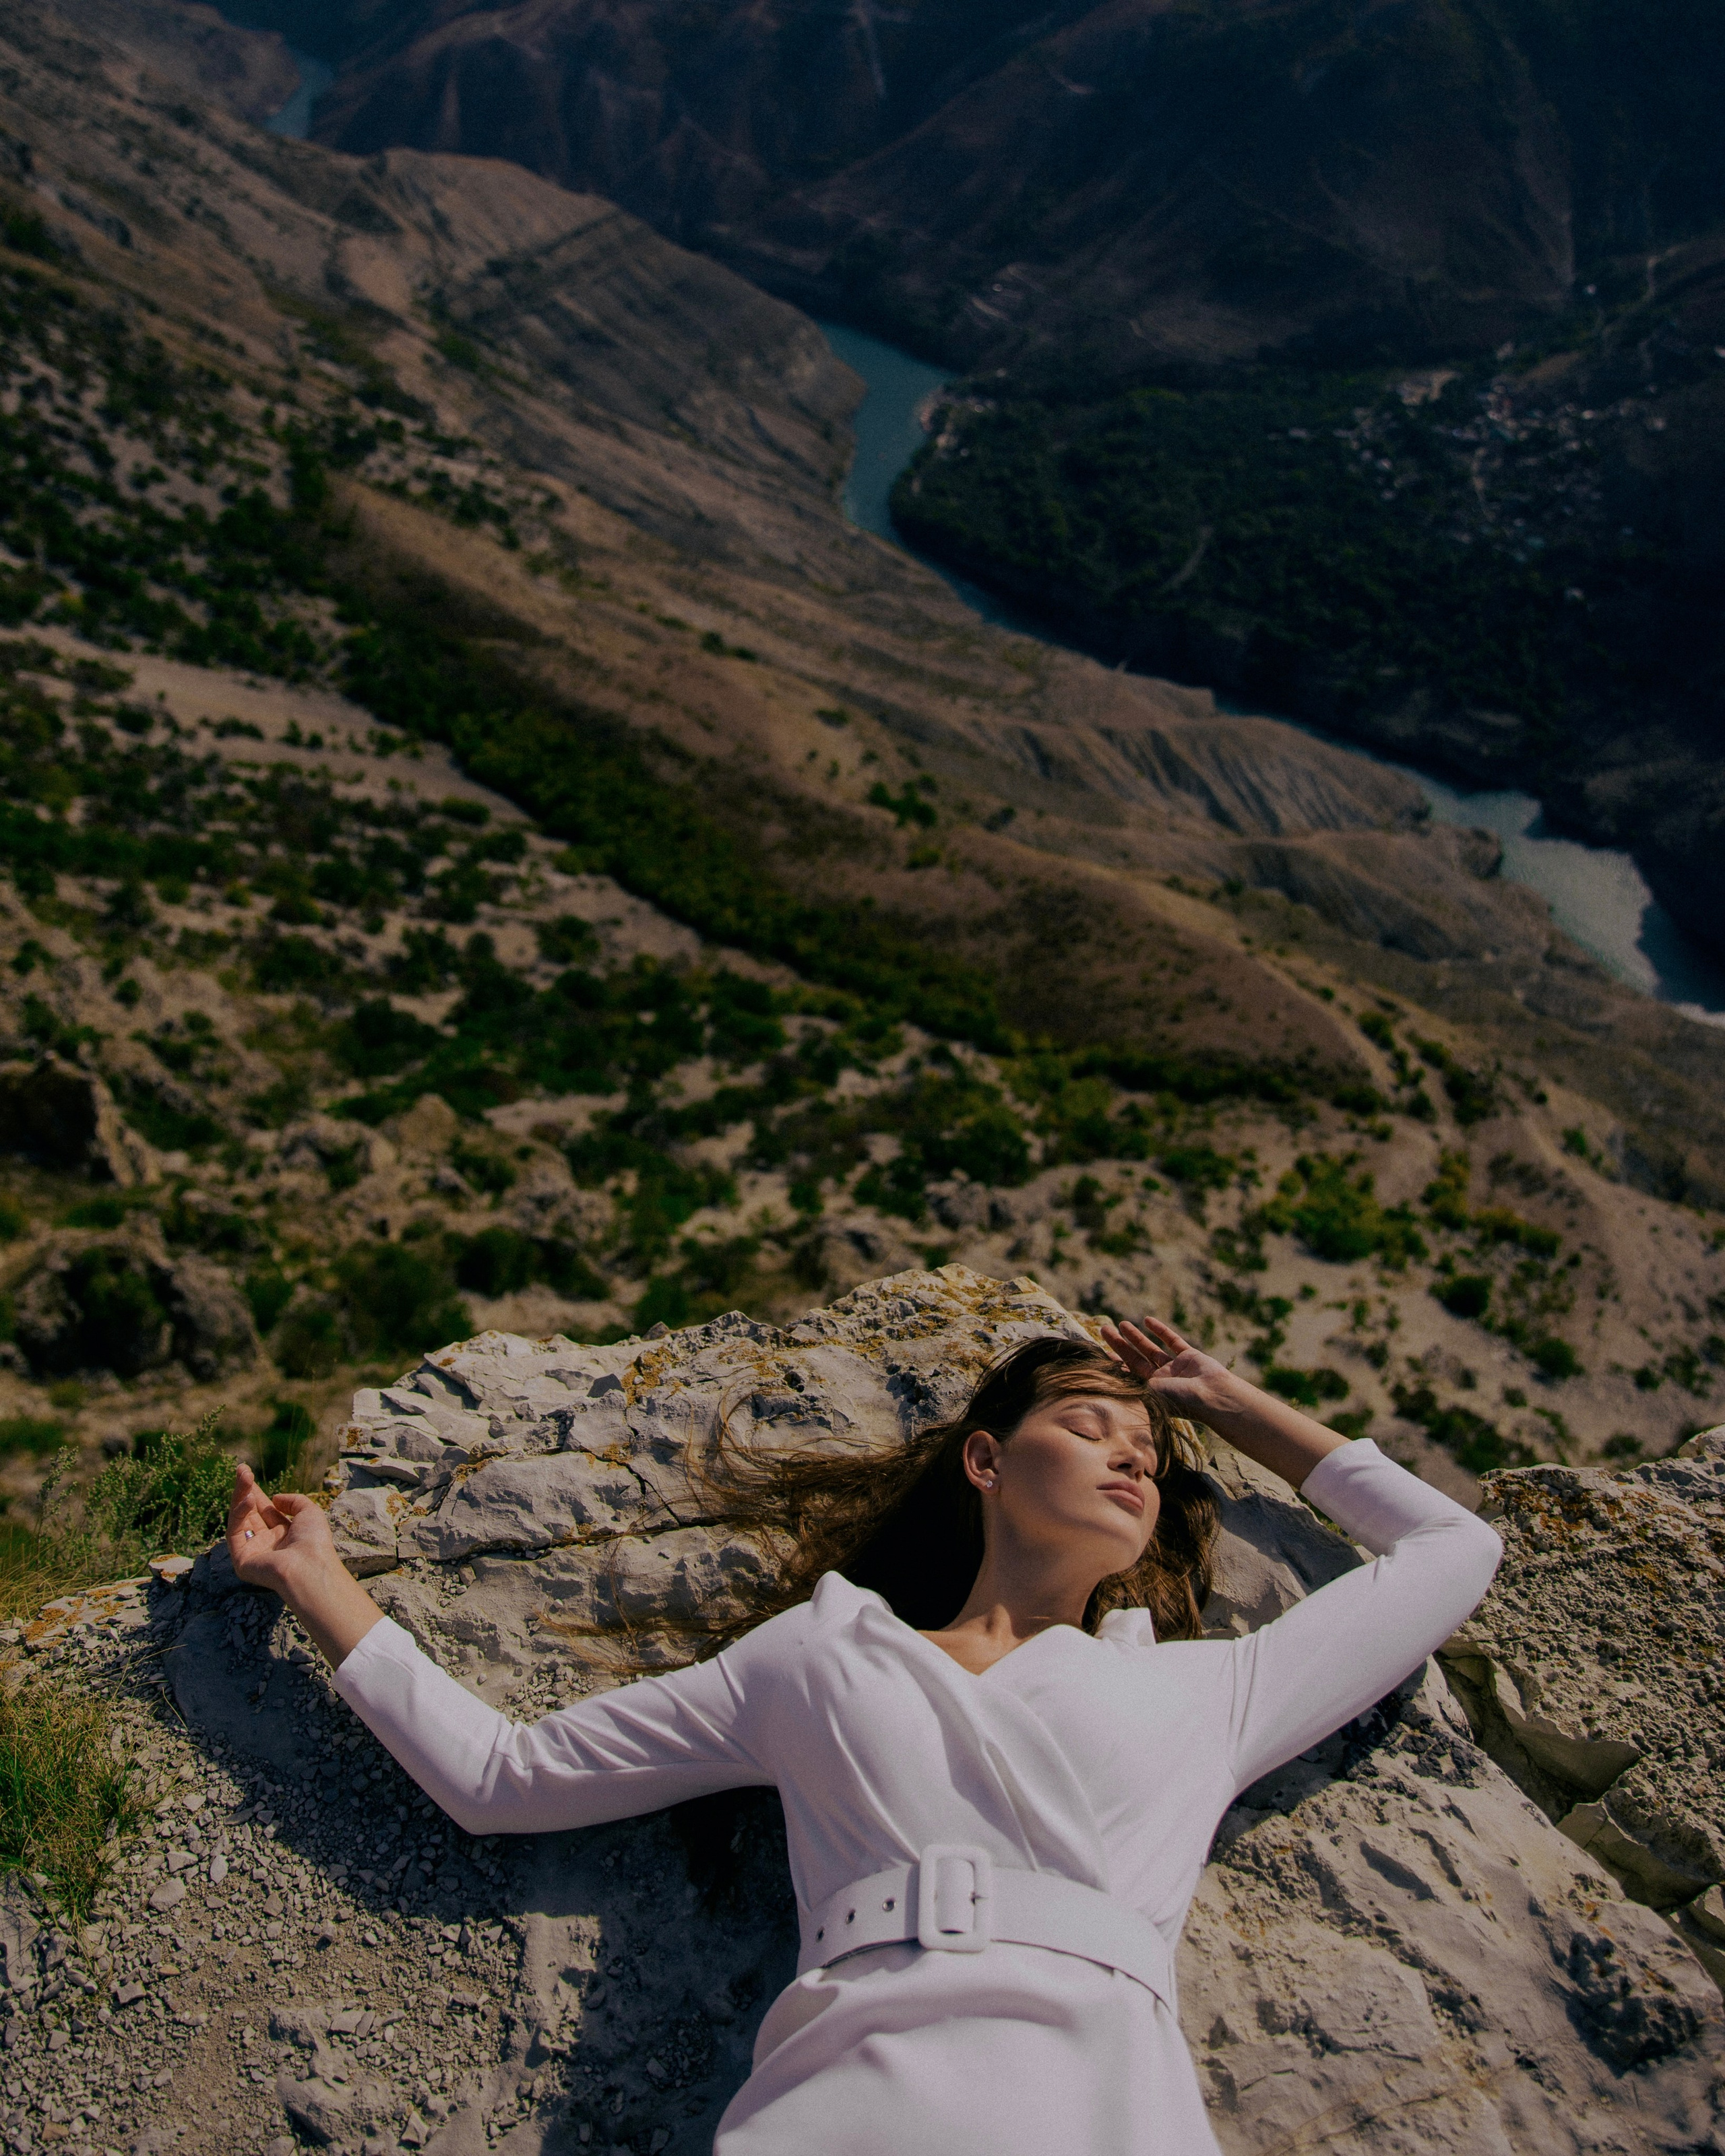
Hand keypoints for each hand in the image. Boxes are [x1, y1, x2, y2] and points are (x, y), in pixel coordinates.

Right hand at [228, 1462, 385, 1666]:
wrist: (309, 1566)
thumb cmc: (314, 1541)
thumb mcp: (310, 1512)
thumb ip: (294, 1501)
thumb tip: (274, 1498)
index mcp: (283, 1535)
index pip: (264, 1511)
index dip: (256, 1493)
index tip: (248, 1474)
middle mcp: (267, 1543)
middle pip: (250, 1513)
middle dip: (245, 1491)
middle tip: (241, 1469)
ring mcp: (252, 1552)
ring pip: (240, 1520)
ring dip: (240, 1497)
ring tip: (243, 1476)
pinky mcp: (241, 1560)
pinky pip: (235, 1533)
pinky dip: (238, 1514)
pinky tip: (246, 1499)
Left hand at [1098, 1315, 1239, 1422]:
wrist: (1213, 1396)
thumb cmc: (1180, 1400)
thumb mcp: (1149, 1394)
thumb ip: (1130, 1384)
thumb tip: (1102, 1381)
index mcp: (1151, 1392)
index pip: (1127, 1375)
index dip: (1113, 1362)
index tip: (1098, 1351)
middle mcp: (1162, 1381)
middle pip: (1136, 1359)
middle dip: (1120, 1344)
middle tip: (1105, 1329)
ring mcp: (1176, 1369)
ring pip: (1152, 1349)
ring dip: (1137, 1336)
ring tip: (1122, 1323)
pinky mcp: (1191, 1357)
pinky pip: (1173, 1342)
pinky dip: (1161, 1331)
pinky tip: (1148, 1320)